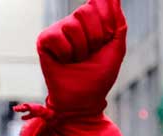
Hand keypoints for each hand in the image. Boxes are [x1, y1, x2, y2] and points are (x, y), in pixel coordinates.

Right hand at [37, 0, 126, 119]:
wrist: (84, 100)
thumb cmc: (99, 77)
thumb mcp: (116, 47)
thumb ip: (117, 21)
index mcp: (91, 22)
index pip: (98, 5)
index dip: (105, 24)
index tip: (104, 42)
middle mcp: (73, 23)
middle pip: (85, 11)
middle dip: (94, 36)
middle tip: (91, 53)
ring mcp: (58, 31)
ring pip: (71, 25)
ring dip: (80, 48)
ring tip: (77, 60)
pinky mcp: (44, 41)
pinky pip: (57, 37)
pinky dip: (66, 53)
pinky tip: (64, 61)